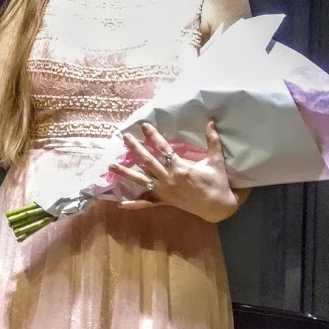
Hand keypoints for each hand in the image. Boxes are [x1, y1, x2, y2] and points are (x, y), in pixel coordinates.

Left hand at [110, 120, 241, 222]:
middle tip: (124, 137)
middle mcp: (169, 179)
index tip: (144, 126)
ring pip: (141, 180)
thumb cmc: (217, 182)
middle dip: (135, 148)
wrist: (218, 207)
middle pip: (147, 161)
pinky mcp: (164, 201)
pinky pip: (147, 203)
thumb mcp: (216, 161)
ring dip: (125, 172)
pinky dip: (133, 204)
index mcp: (181, 168)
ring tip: (111, 165)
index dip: (153, 136)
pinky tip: (120, 204)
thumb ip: (213, 141)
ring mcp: (164, 191)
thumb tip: (211, 121)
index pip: (163, 148)